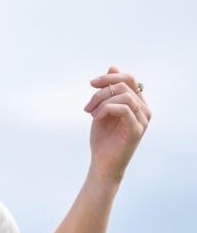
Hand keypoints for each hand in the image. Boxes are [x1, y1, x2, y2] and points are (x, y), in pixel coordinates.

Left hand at [83, 65, 151, 183]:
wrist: (102, 165)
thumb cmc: (103, 140)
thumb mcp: (102, 110)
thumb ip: (109, 91)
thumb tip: (112, 67)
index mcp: (137, 103)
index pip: (129, 78)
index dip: (110, 77)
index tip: (92, 84)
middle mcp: (144, 109)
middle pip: (126, 83)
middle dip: (102, 90)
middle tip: (88, 105)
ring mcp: (143, 120)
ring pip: (124, 95)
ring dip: (102, 101)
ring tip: (91, 113)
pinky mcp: (137, 130)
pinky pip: (124, 109)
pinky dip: (107, 109)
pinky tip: (97, 118)